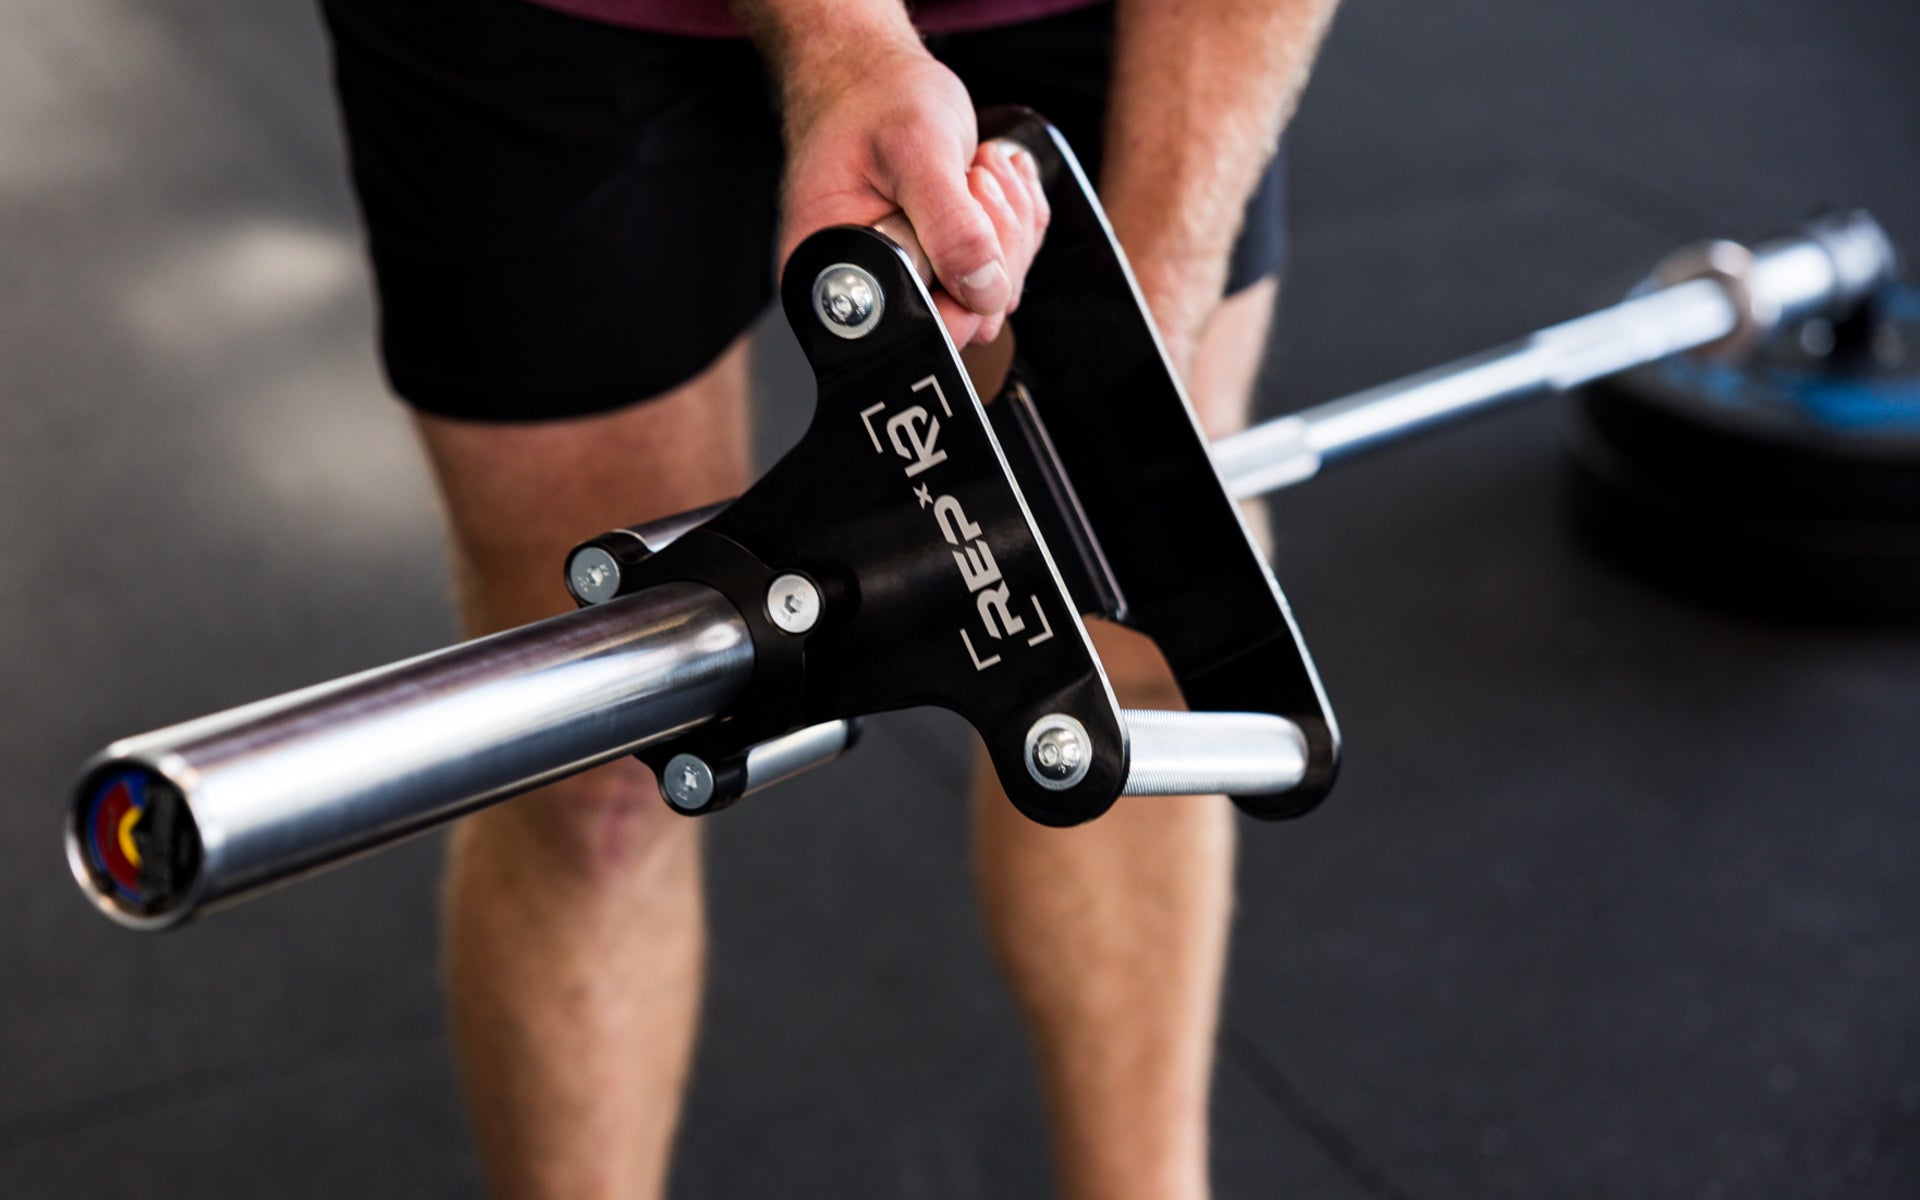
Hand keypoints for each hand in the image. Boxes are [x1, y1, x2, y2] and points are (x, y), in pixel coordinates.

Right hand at [775, 40, 1048, 346]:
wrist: (873, 78)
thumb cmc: (874, 102)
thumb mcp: (916, 150)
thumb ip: (950, 224)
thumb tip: (983, 290)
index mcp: (838, 276)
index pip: (916, 329)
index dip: (962, 290)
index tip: (969, 208)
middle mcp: (874, 291)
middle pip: (967, 317)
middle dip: (992, 243)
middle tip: (974, 178)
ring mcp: (916, 282)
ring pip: (995, 293)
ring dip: (1008, 225)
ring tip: (978, 169)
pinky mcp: (947, 265)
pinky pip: (1006, 269)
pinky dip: (1015, 219)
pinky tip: (989, 178)